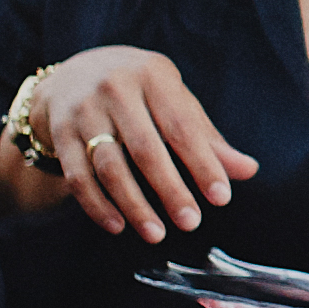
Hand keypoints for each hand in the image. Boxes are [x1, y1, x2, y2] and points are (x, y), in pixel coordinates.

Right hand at [13, 44, 255, 235]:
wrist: (74, 74)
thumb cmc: (140, 93)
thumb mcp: (174, 101)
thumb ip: (207, 137)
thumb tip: (248, 170)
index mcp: (153, 75)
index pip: (182, 126)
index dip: (203, 164)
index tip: (221, 198)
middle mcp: (115, 88)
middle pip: (145, 148)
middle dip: (170, 189)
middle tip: (191, 223)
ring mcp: (83, 110)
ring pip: (109, 166)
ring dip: (134, 205)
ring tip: (157, 233)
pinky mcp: (60, 133)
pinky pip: (78, 176)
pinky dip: (97, 205)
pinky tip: (118, 226)